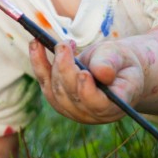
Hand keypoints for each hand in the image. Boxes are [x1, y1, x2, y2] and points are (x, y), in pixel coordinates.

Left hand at [28, 39, 143, 123]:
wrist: (115, 67)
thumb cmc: (121, 62)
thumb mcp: (120, 57)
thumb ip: (111, 63)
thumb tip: (102, 72)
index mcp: (113, 106)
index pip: (98, 105)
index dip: (88, 92)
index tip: (83, 73)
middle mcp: (91, 114)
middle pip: (72, 96)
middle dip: (65, 69)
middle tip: (65, 45)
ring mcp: (72, 110)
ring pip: (55, 91)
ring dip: (53, 65)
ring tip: (62, 44)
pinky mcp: (58, 100)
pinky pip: (44, 83)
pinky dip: (38, 63)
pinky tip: (36, 44)